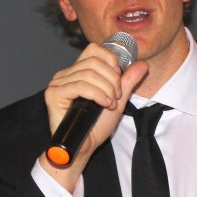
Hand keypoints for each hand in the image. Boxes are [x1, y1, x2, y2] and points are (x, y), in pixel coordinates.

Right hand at [38, 44, 148, 186]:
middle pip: (94, 61)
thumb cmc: (96, 125)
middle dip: (112, 79)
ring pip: (89, 74)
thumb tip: (143, 64)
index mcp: (78, 71)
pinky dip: (97, 94)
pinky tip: (103, 104)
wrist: (85, 146)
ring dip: (106, 89)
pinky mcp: (54, 94)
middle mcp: (66, 74)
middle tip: (116, 97)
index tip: (119, 78)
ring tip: (110, 104)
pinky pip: (80, 86)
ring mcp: (58, 83)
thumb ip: (128, 81)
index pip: (94, 49)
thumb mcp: (117, 99)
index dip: (111, 60)